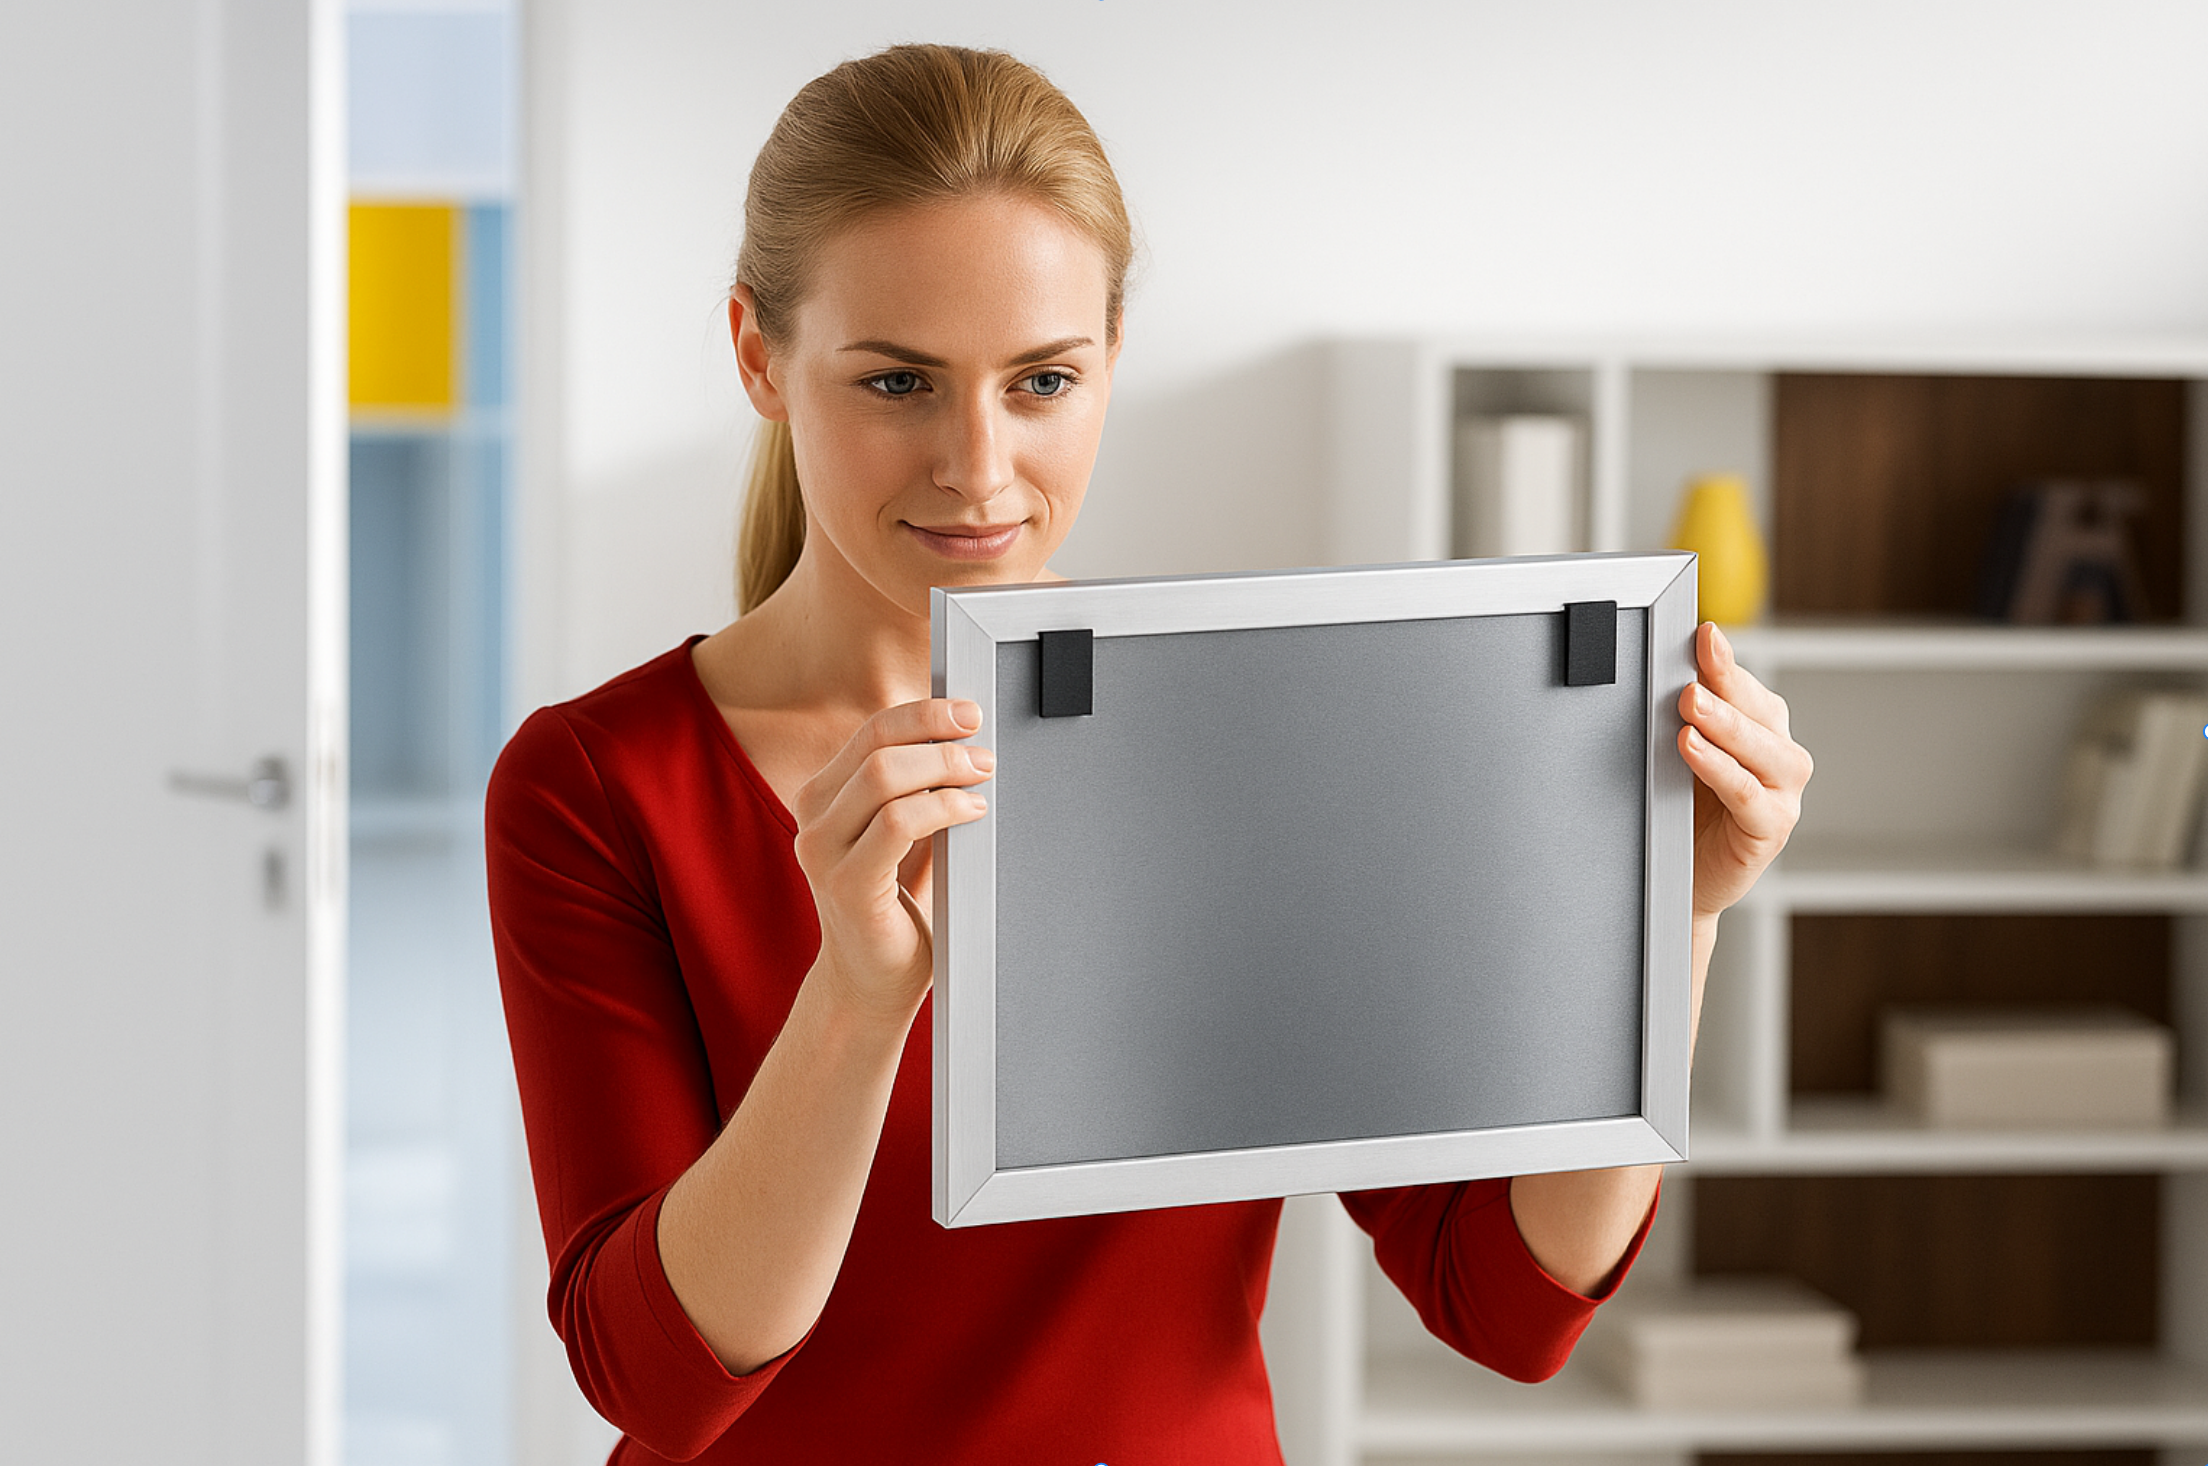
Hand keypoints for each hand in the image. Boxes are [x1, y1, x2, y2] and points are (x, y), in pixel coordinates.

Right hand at [789, 698, 992, 1019]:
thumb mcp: (900, 839)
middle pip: (877, 743)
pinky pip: (898, 824)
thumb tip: (966, 746)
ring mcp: (824, 852)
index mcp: (824, 797)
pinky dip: (942, 807)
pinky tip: (970, 811)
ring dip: (945, 768)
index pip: (872, 731)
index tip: (967, 713)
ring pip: (884, 776)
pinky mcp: (848, 884)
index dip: (923, 713)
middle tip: (983, 749)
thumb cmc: (891, 910)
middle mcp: (814, 818)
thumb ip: (916, 795)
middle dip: (939, 734)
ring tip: (982, 777)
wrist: (868, 984)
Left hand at [1676, 622, 1810, 918]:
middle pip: (1760, 713)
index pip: (1746, 687)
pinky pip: (1747, 794)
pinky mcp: (1769, 828)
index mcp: (1762, 730)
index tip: (1704, 634)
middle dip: (1725, 688)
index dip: (1724, 661)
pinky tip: (1691, 749)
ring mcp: (1781, 794)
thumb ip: (1683, 715)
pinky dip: (1720, 769)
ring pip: (1761, 751)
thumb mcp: (1681, 756)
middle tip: (1689, 673)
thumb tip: (1664, 668)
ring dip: (1725, 725)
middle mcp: (1780, 758)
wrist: (1680, 879)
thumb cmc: (1681, 812)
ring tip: (1690, 704)